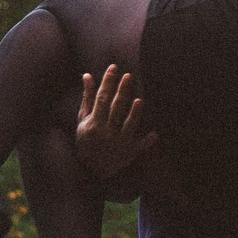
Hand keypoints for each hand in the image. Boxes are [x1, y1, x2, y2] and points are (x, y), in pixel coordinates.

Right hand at [74, 64, 157, 181]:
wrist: (90, 169)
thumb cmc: (86, 140)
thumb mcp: (83, 120)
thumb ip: (87, 98)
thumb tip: (88, 75)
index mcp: (94, 122)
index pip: (101, 98)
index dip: (107, 82)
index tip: (114, 67)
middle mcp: (106, 132)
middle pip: (116, 108)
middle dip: (122, 91)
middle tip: (128, 75)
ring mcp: (119, 142)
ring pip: (128, 125)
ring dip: (134, 114)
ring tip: (139, 100)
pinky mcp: (130, 152)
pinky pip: (140, 145)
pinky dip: (147, 140)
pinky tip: (154, 133)